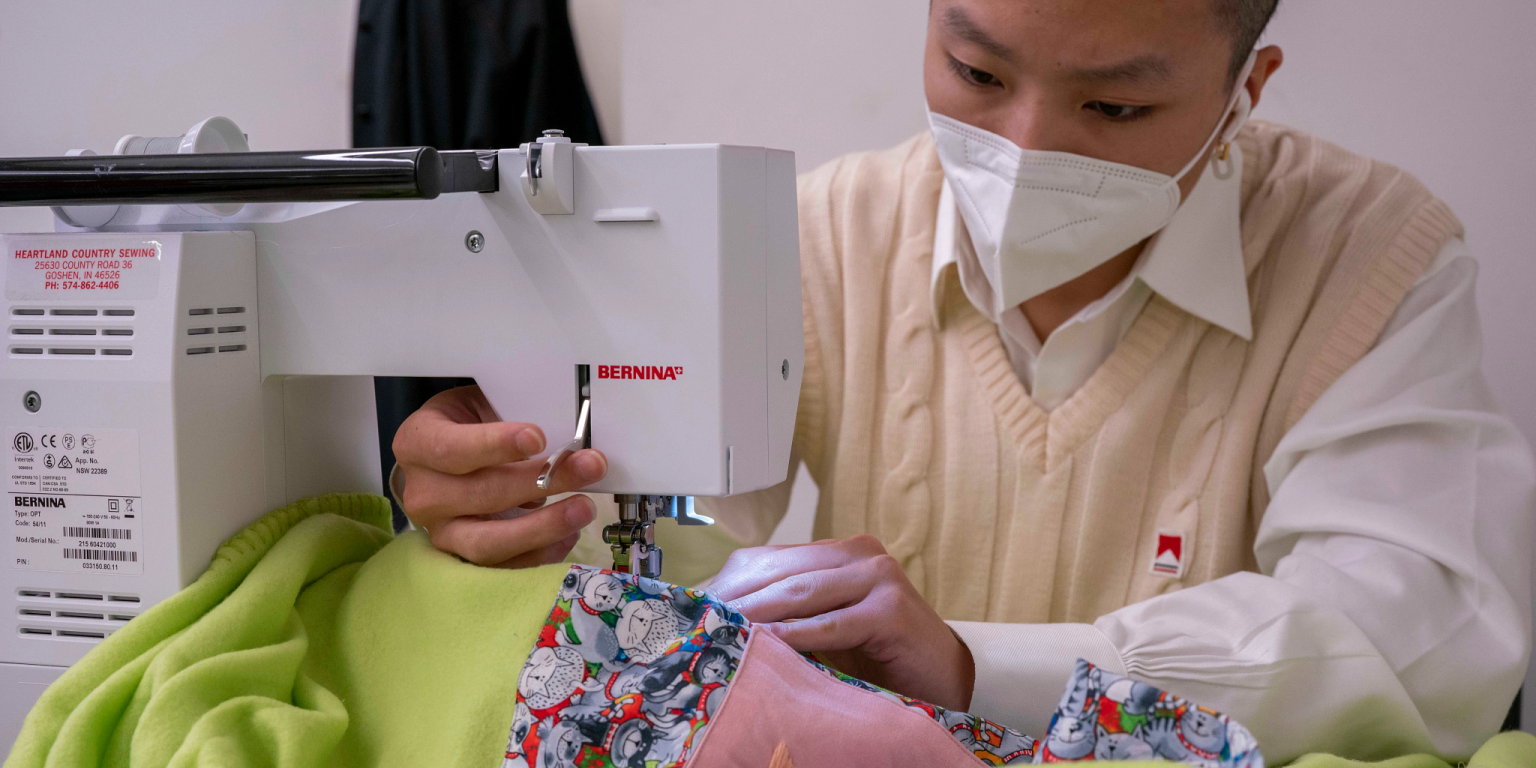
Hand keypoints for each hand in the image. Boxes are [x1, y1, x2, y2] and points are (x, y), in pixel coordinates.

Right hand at [393, 385, 607, 567]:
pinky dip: (540, 553)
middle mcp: (424, 493)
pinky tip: (569, 533)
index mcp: (418, 444)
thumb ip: (512, 414)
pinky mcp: (463, 558)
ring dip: (543, 527)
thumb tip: (564, 434)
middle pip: (481, 495)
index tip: (538, 437)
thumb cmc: (468, 426)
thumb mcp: (480, 404)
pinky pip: (504, 567)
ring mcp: (442, 531)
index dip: (495, 445)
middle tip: (588, 467)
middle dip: (541, 481)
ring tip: (583, 508)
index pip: (452, 448)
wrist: (445, 458)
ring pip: (488, 542)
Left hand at [708, 535, 974, 710]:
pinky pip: (833, 623)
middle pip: (782, 575)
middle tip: (697, 625)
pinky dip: (798, 636)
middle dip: (737, 601)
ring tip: (722, 634)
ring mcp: (878, 577)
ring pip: (802, 594)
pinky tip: (770, 646)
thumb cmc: (876, 657)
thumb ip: (787, 613)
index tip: (693, 611)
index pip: (771, 561)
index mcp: (840, 551)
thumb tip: (719, 620)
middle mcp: (860, 554)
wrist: (940, 678)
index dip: (731, 586)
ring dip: (759, 616)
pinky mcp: (891, 609)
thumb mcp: (824, 626)